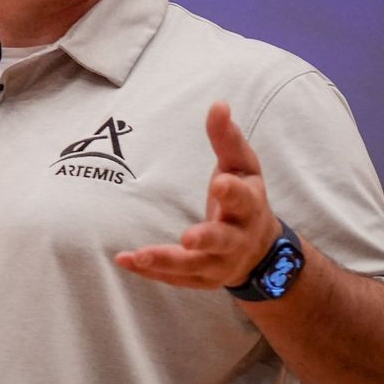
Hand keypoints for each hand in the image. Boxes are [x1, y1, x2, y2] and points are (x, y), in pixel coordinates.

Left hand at [114, 101, 279, 289]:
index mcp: (249, 207)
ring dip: (167, 260)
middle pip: (223, 240)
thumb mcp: (241, 167)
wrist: (258, 250)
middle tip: (189, 238)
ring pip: (194, 266)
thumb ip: (227, 139)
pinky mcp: (200, 279)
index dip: (232, 193)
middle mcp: (237, 238)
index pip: (243, 199)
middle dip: (207, 238)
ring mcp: (219, 263)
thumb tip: (219, 104)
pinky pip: (174, 278)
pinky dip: (150, 271)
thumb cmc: (244, 198)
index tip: (220, 183)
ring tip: (139, 254)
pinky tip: (125, 260)